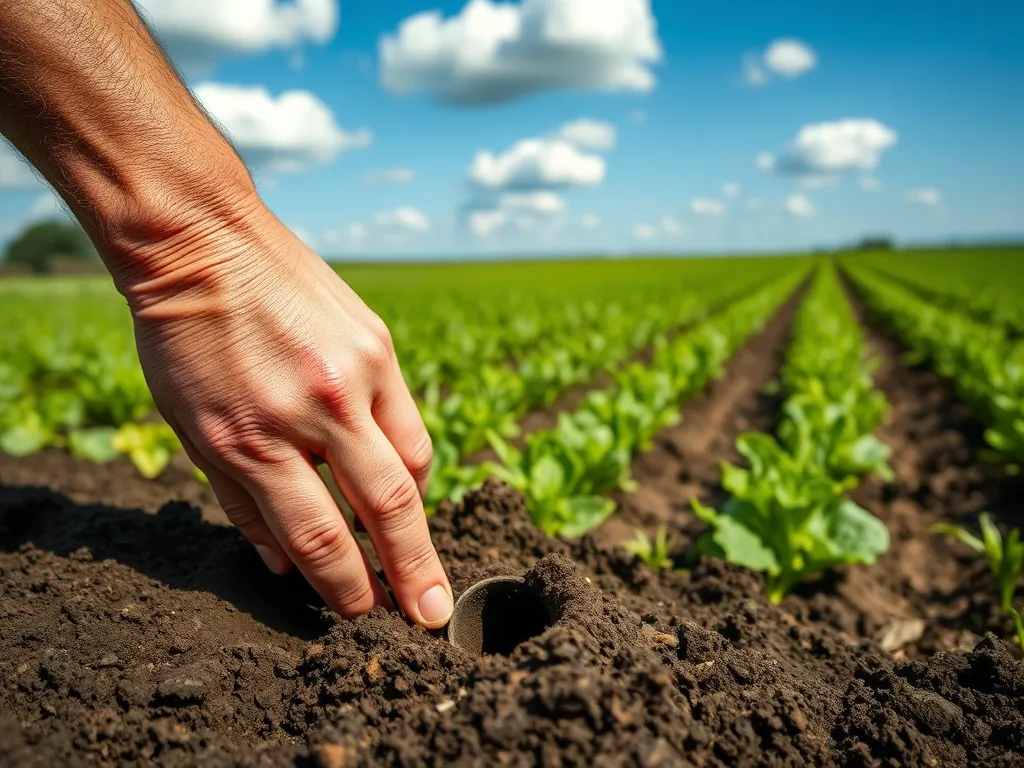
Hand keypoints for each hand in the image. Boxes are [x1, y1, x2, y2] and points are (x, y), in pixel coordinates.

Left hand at [122, 201, 452, 628]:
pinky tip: (398, 478)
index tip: (364, 612)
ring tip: (411, 543)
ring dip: (416, 514)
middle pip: (387, 508)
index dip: (347, 587)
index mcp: (254, 439)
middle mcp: (315, 410)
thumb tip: (281, 565)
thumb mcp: (190, 429)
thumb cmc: (182, 341)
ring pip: (414, 464)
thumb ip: (239, 502)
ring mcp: (356, 373)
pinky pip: (408, 419)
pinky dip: (408, 458)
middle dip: (414, 571)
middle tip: (435, 615)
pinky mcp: (378, 344)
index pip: (319, 537)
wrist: (203, 241)